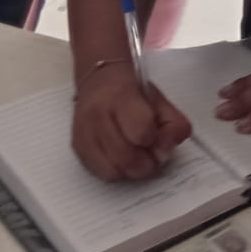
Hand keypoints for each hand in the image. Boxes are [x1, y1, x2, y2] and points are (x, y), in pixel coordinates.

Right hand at [72, 62, 192, 180]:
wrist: (100, 79)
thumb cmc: (134, 91)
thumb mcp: (161, 101)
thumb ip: (174, 125)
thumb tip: (166, 150)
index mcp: (121, 96)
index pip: (141, 131)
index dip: (154, 140)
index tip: (156, 137)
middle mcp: (98, 114)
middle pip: (125, 157)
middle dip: (145, 164)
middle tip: (152, 158)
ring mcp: (84, 131)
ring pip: (111, 170)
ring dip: (130, 171)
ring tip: (137, 159)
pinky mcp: (77, 145)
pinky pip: (99, 172)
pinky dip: (115, 171)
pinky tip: (121, 159)